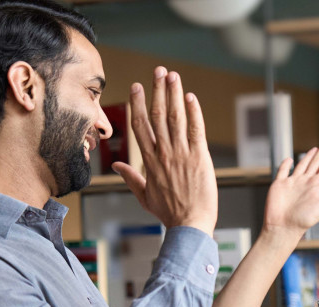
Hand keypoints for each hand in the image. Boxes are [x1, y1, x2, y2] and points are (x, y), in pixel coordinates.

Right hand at [113, 66, 217, 235]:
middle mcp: (163, 153)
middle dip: (157, 90)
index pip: (140, 126)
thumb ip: (131, 178)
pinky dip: (194, 112)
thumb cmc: (169, 213)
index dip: (137, 104)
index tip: (137, 86)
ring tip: (173, 75)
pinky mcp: (200, 157)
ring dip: (174, 94)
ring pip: (175, 118)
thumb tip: (118, 166)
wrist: (189, 225)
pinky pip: (196, 130)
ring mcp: (181, 154)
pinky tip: (190, 97)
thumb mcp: (145, 196)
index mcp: (149, 161)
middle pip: (157, 115)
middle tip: (158, 71)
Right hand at [262, 141, 318, 241]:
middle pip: (316, 163)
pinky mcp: (279, 184)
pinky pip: (283, 171)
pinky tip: (289, 160)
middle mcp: (306, 183)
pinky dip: (285, 165)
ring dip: (308, 157)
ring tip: (315, 149)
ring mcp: (293, 183)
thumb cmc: (305, 220)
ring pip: (302, 165)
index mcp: (317, 186)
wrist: (283, 227)